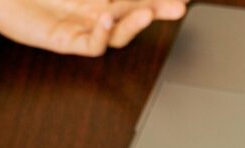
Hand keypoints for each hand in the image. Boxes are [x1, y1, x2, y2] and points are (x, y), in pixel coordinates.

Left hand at [0, 0, 187, 55]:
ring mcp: (82, 27)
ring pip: (118, 33)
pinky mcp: (66, 41)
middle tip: (178, 6)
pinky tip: (106, 19)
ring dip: (135, 23)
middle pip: (134, 14)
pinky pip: (92, 45)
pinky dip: (102, 34)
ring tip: (149, 11)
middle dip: (157, 9)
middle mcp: (94, 12)